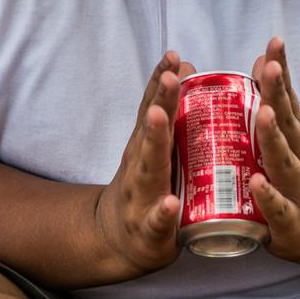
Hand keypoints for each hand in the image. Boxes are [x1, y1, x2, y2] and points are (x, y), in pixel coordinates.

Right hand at [94, 51, 196, 278]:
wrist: (114, 241)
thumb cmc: (144, 189)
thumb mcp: (153, 151)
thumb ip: (168, 113)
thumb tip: (185, 66)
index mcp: (143, 148)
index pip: (152, 109)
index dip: (161, 83)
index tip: (174, 57)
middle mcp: (138, 167)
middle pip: (149, 132)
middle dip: (161, 103)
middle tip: (172, 76)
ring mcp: (140, 198)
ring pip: (149, 168)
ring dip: (155, 142)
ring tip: (162, 118)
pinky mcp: (149, 232)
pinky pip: (156, 221)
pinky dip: (162, 212)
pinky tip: (169, 204)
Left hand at [249, 37, 299, 266]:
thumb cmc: (296, 178)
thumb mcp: (290, 140)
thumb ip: (276, 104)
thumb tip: (261, 59)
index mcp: (297, 137)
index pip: (289, 99)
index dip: (281, 72)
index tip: (274, 42)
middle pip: (289, 124)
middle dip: (278, 95)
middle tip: (269, 68)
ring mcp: (299, 190)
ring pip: (285, 162)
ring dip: (274, 138)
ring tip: (263, 114)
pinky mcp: (291, 222)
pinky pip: (279, 208)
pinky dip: (269, 196)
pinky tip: (257, 182)